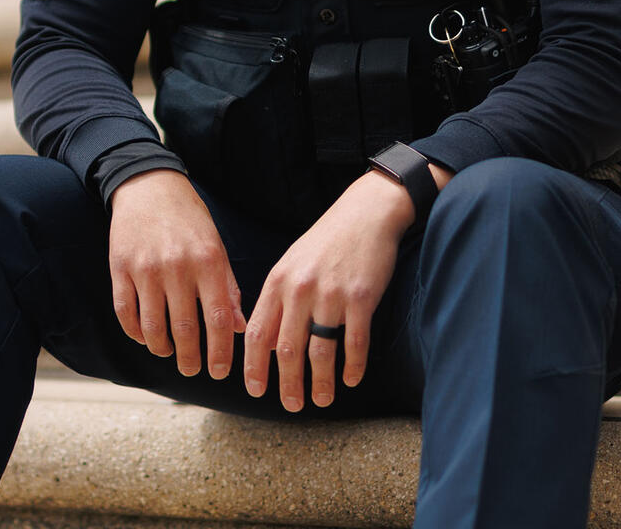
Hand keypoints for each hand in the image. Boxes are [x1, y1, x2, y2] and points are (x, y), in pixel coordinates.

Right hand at [108, 169, 245, 378]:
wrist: (150, 186)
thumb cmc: (189, 220)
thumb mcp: (216, 246)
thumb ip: (228, 286)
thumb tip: (238, 328)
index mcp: (207, 261)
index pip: (218, 318)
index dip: (220, 351)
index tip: (220, 372)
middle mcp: (177, 266)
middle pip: (185, 329)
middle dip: (190, 359)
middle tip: (192, 371)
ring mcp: (146, 268)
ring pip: (153, 327)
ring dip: (163, 349)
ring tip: (170, 353)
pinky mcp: (120, 268)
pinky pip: (126, 313)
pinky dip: (135, 333)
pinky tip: (145, 337)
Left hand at [243, 169, 419, 411]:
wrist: (365, 213)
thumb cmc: (327, 240)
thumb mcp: (292, 263)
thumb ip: (277, 300)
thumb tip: (264, 343)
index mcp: (279, 280)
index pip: (257, 333)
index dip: (254, 366)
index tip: (256, 390)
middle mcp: (301, 289)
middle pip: (287, 349)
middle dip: (287, 384)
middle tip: (292, 406)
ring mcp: (331, 295)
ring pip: (320, 353)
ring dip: (320, 383)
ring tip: (321, 400)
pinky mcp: (361, 298)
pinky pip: (354, 343)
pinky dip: (352, 367)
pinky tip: (351, 380)